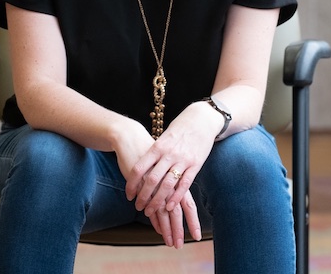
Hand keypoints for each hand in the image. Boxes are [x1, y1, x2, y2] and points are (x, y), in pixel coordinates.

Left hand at [123, 102, 218, 245]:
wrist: (202, 119)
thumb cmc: (180, 128)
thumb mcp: (163, 137)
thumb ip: (154, 152)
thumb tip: (141, 168)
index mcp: (157, 146)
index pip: (139, 168)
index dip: (131, 184)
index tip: (128, 195)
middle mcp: (169, 154)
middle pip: (152, 180)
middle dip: (143, 196)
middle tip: (138, 207)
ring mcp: (183, 160)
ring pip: (167, 185)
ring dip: (157, 200)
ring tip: (151, 210)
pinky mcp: (195, 165)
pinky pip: (184, 184)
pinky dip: (176, 197)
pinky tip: (169, 206)